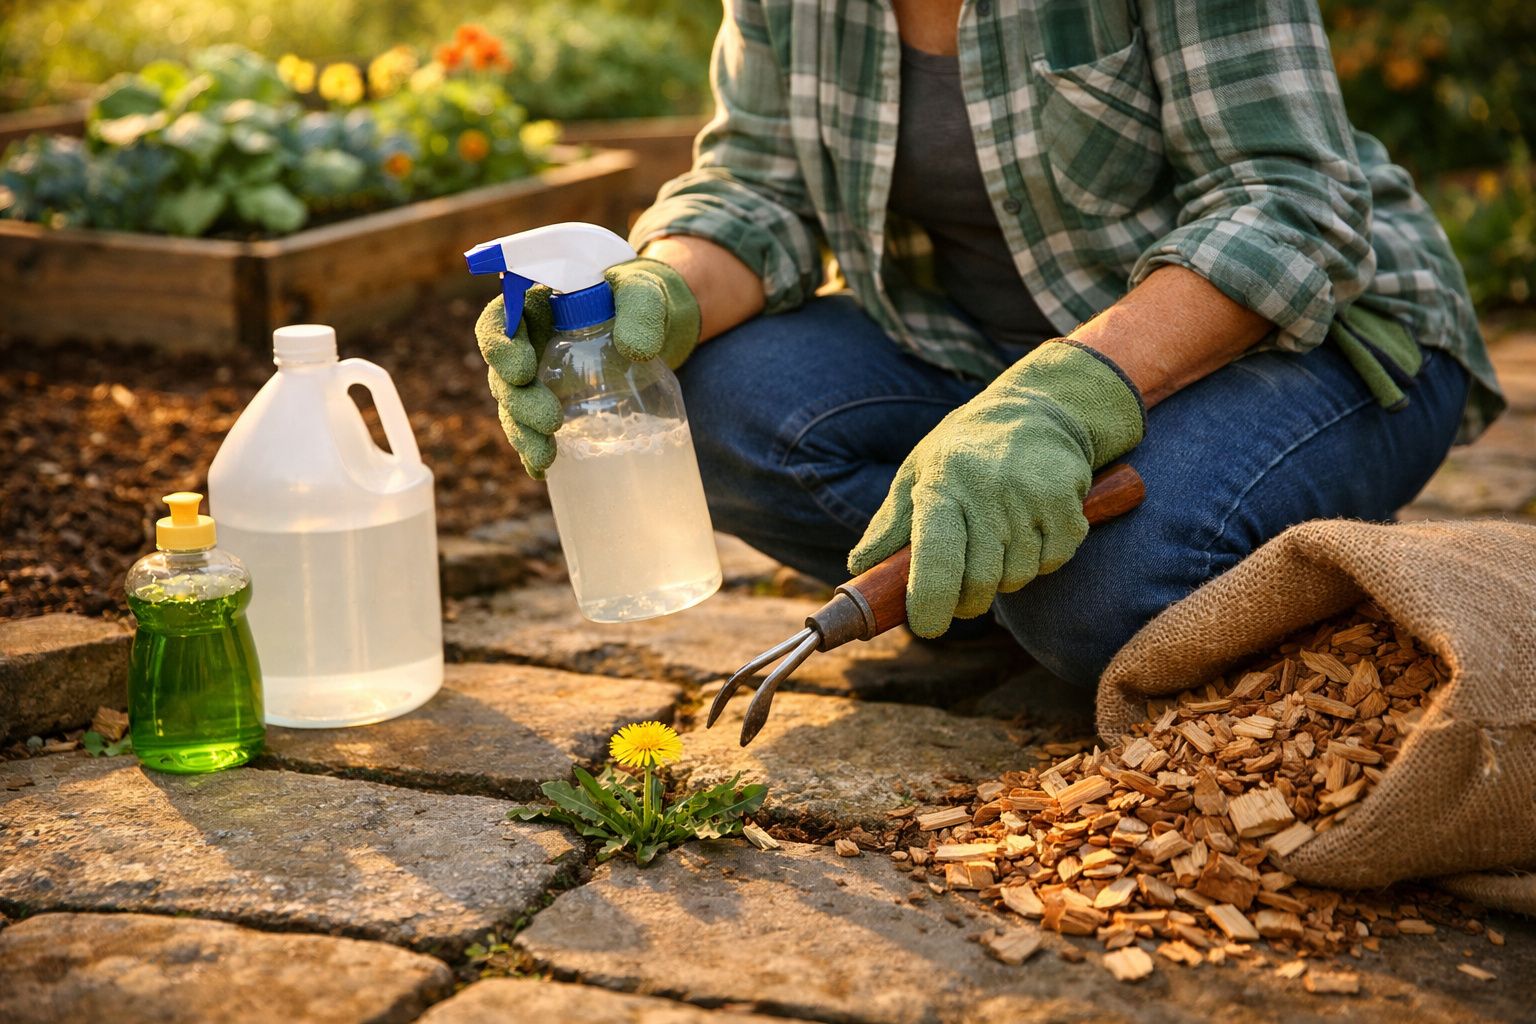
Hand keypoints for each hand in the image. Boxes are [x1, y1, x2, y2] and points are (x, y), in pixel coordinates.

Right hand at [475, 257, 701, 477]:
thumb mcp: (643, 296)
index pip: (499, 321)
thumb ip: (640, 311)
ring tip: (545, 456)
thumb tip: (635, 350)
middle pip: (504, 374)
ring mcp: (538, 376)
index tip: (522, 370)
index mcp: (534, 305)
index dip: (499, 346)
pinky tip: (541, 471)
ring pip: (515, 408)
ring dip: (523, 434)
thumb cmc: (638, 301)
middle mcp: (527, 343)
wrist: (651, 328)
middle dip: (519, 402)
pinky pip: (533, 429)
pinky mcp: (554, 403)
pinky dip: (534, 451)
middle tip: (549, 420)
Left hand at [848, 342, 1145, 637]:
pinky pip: (1054, 561)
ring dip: (1006, 578)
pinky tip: (1029, 531)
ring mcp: (1031, 497)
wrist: (1034, 407)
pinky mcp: (1068, 503)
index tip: (927, 626)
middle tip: (961, 593)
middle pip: (980, 582)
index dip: (929, 603)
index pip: (934, 558)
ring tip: (997, 545)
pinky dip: (1041, 560)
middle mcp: (987, 491)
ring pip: (1018, 577)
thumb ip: (889, 525)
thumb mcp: (917, 473)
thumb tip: (859, 568)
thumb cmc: (962, 450)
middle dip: (967, 602)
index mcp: (941, 485)